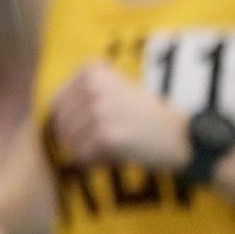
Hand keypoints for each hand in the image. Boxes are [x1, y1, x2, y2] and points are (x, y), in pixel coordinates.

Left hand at [50, 61, 189, 169]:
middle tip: (104, 141)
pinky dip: (94, 162)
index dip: (73, 119)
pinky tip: (116, 157)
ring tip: (113, 147)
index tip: (97, 124)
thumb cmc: (148, 116)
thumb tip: (52, 112)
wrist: (182, 135)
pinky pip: (82, 156)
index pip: (59, 100)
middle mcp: (92, 87)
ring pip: (69, 141)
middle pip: (61, 122)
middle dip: (77, 137)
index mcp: (92, 71)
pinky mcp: (104, 136)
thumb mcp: (117, 89)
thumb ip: (85, 93)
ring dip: (86, 150)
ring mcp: (98, 111)